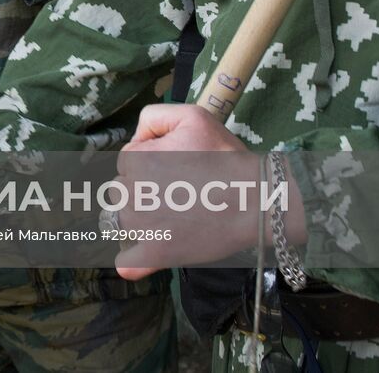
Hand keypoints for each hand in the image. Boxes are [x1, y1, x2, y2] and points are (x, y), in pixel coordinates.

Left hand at [108, 104, 303, 279]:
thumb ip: (153, 117)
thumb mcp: (191, 116)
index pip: (127, 161)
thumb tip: (137, 137)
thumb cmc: (225, 156)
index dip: (150, 162)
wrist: (256, 199)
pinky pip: (126, 262)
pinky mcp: (155, 253)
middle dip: (142, 189)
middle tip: (177, 191)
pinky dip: (133, 259)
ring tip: (173, 216)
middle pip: (122, 190)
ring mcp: (141, 227)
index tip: (176, 168)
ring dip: (140, 219)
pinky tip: (151, 249)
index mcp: (135, 159)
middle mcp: (131, 192)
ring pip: (123, 221)